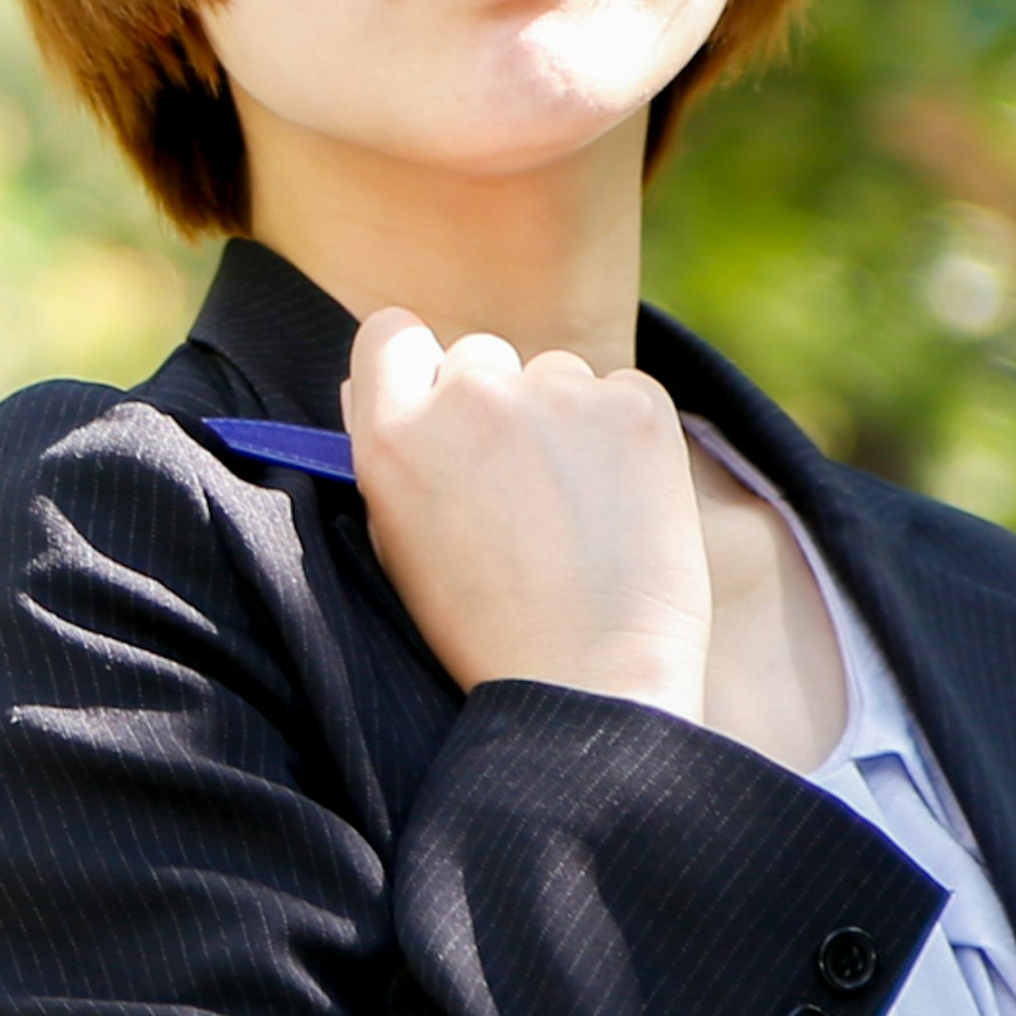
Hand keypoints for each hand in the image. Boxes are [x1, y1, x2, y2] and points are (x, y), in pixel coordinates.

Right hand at [342, 307, 710, 720]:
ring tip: (577, 510)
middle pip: (478, 356)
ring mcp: (555, 394)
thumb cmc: (486, 630)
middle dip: (496, 404)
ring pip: (555, 375)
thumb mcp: (400, 543)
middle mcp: (468, 397)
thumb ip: (390, 452)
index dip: (415, 366)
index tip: (439, 403)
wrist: (591, 682)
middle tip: (520, 487)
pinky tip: (621, 503)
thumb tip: (381, 381)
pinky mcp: (634, 405)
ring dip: (564, 421)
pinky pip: (622, 392)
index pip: (390, 334)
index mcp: (394, 435)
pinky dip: (624, 435)